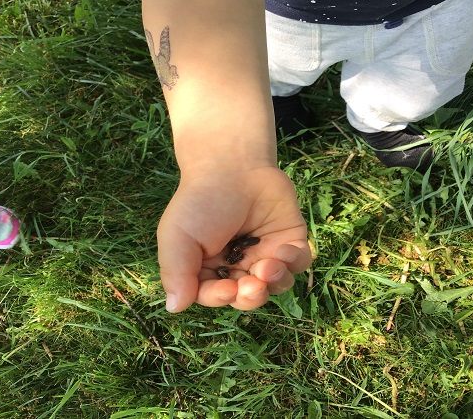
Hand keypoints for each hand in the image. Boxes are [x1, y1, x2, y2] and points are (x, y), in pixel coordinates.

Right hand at [157, 166, 311, 311]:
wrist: (231, 164)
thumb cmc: (200, 200)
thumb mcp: (176, 236)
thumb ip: (175, 272)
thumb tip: (174, 309)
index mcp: (209, 267)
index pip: (216, 295)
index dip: (222, 298)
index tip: (226, 289)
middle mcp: (238, 263)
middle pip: (249, 296)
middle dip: (251, 297)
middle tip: (252, 287)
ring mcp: (265, 252)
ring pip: (277, 285)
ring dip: (275, 283)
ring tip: (268, 267)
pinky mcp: (288, 239)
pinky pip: (298, 263)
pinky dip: (294, 263)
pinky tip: (282, 250)